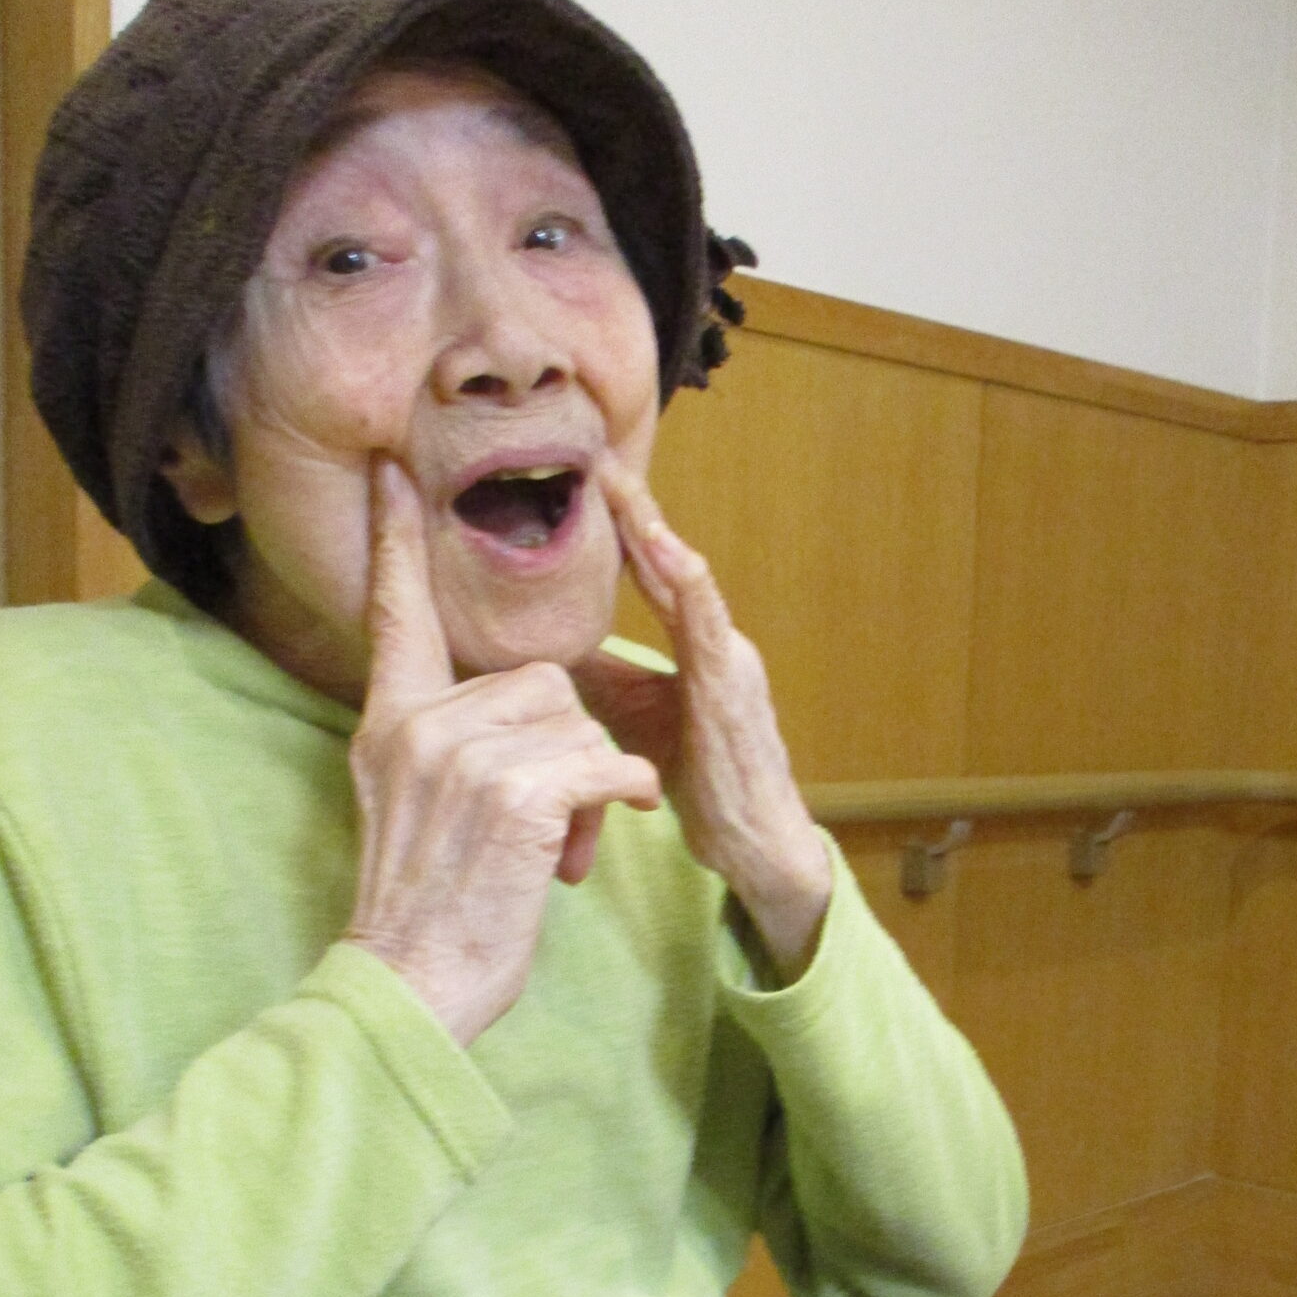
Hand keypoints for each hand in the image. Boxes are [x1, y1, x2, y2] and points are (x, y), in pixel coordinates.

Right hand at [343, 459, 661, 1044]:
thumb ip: (438, 744)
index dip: (396, 543)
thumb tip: (504, 713)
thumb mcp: (408, 807)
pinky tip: (585, 849)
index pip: (395, 614)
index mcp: (387, 724)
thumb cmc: (428, 909)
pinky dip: (618, 801)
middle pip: (538, 680)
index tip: (394, 475)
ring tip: (554, 852)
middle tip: (548, 828)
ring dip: (590, 786)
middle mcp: (417, 727)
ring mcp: (464, 757)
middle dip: (567, 748)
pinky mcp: (517, 793)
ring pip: (577, 720)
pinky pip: (604, 762)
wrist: (413, 986)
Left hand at [575, 461, 832, 975]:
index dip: (622, 526)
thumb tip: (543, 646)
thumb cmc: (703, 781)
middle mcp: (716, 640)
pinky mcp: (732, 686)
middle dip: (635, 509)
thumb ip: (600, 678)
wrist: (753, 841)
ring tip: (622, 485)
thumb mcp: (634, 719)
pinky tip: (664, 548)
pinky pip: (708, 623)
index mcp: (696, 646)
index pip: (653, 573)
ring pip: (687, 581)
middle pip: (668, 563)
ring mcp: (728, 659)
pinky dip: (688, 581)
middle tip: (597, 456)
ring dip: (654, 531)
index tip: (587, 478)